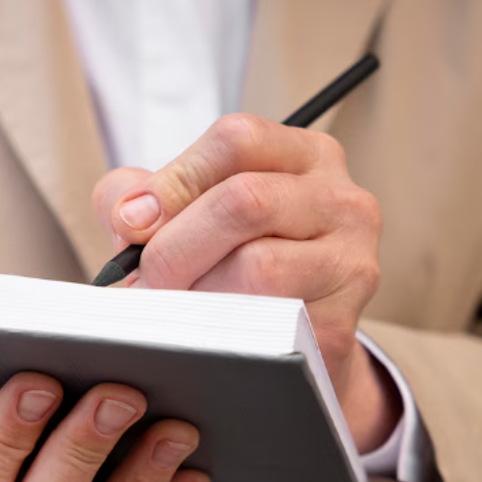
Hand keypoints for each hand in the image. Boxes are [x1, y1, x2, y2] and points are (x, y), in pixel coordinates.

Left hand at [92, 114, 399, 451]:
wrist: (286, 341)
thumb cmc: (229, 262)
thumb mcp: (188, 210)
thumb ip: (140, 193)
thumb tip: (132, 214)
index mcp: (305, 156)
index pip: (237, 139)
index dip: (175, 181)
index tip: (133, 223)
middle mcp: (342, 201)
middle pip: (246, 201)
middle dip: (176, 246)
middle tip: (143, 281)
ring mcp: (350, 264)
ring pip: (259, 266)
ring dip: (197, 293)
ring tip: (172, 308)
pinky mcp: (340, 326)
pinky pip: (267, 324)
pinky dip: (220, 330)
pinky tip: (203, 334)